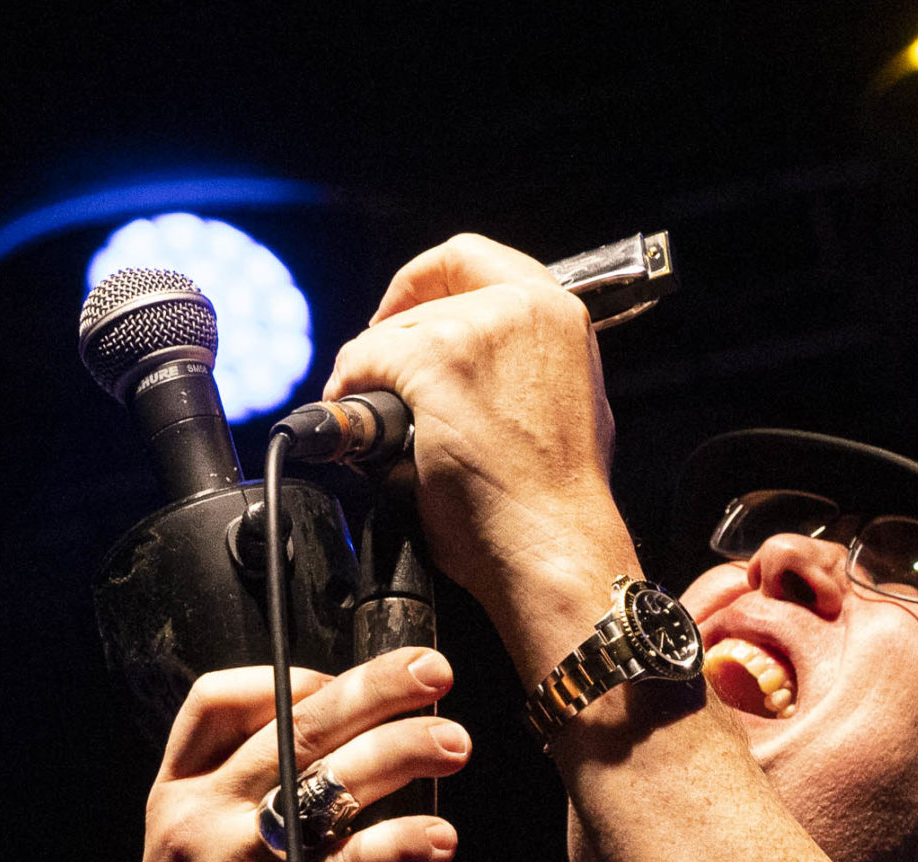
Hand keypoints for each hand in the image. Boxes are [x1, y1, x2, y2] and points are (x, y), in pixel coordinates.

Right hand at [104, 649, 468, 861]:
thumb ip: (245, 807)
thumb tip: (340, 753)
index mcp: (174, 799)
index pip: (217, 700)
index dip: (292, 678)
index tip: (349, 681)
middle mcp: (198, 821)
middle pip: (294, 723)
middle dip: (374, 688)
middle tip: (431, 673)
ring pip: (331, 779)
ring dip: (405, 752)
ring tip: (454, 745)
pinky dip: (405, 844)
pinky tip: (439, 841)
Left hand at [323, 235, 634, 679]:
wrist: (555, 546)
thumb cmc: (557, 502)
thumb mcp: (566, 405)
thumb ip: (526, 366)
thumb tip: (476, 371)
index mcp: (560, 314)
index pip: (473, 259)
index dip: (425, 282)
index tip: (404, 315)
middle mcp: (525, 306)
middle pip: (428, 298)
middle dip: (394, 339)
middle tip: (379, 381)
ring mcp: (480, 331)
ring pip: (394, 332)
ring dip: (372, 373)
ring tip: (375, 419)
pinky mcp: (438, 363)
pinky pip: (366, 360)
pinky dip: (351, 389)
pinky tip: (359, 424)